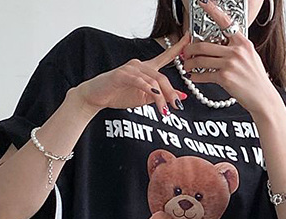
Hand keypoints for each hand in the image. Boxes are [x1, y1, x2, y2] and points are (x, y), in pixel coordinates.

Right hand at [75, 32, 190, 117]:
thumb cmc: (119, 94)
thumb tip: (181, 97)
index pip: (165, 56)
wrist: (97, 97)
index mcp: (146, 69)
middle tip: (176, 107)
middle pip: (162, 77)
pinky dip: (148, 88)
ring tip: (164, 111)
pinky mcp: (122, 74)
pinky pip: (139, 81)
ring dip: (161, 97)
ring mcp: (131, 68)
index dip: (178, 47)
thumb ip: (161, 96)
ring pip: (153, 80)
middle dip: (171, 94)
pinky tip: (155, 94)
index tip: (189, 39)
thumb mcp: (144, 99)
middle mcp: (140, 65)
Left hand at [183, 0, 278, 113]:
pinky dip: (196, 76)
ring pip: (201, 60)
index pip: (225, 22)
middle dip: (190, 49)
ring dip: (190, 63)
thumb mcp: (250, 58)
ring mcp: (230, 64)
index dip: (212, 10)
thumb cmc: (256, 80)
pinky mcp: (225, 78)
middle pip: (205, 45)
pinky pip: (204, 75)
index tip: (203, 2)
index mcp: (243, 43)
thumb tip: (221, 46)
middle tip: (185, 51)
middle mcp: (236, 51)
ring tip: (187, 65)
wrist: (263, 98)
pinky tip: (193, 77)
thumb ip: (236, 49)